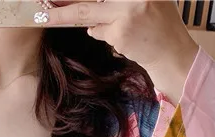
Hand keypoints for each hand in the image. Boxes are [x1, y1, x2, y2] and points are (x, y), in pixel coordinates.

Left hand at [45, 1, 198, 101]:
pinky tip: (126, 38)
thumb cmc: (160, 23)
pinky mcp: (120, 32)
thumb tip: (89, 18)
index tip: (54, 1)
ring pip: (92, 15)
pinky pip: (101, 32)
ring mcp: (126, 12)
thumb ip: (119, 0)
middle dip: (63, 7)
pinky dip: (106, 34)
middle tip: (41, 8)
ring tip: (123, 24)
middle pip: (88, 2)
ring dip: (95, 21)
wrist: (173, 53)